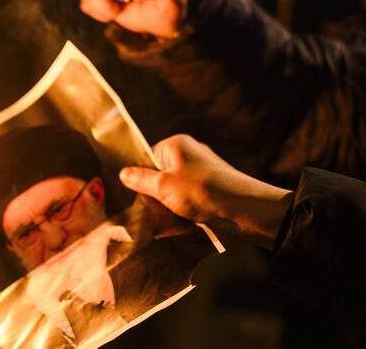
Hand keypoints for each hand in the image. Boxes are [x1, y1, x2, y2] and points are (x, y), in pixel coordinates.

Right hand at [119, 134, 291, 246]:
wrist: (241, 208)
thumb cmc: (199, 190)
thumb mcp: (163, 185)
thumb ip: (141, 179)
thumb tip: (123, 173)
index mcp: (177, 144)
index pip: (148, 156)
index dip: (141, 175)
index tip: (137, 193)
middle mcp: (190, 154)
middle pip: (161, 173)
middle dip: (154, 192)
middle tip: (150, 208)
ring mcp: (202, 171)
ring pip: (174, 188)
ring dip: (169, 204)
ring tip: (167, 217)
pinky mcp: (211, 188)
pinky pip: (188, 197)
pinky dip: (183, 209)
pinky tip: (181, 220)